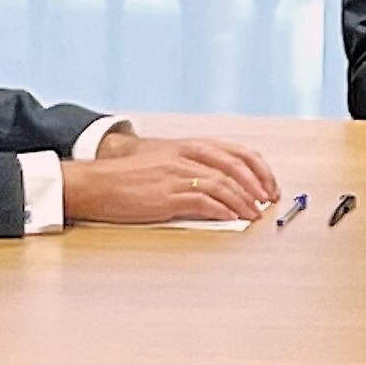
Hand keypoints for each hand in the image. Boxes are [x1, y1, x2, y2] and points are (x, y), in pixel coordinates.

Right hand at [60, 135, 278, 223]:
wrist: (96, 183)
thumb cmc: (128, 175)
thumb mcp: (165, 159)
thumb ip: (194, 166)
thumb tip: (225, 184)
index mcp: (189, 145)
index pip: (237, 152)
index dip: (259, 169)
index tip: (269, 184)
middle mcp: (186, 156)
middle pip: (235, 168)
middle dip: (257, 186)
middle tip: (267, 201)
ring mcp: (177, 176)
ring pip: (223, 186)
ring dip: (243, 202)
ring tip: (252, 214)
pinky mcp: (168, 196)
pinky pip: (205, 203)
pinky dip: (223, 211)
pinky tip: (231, 218)